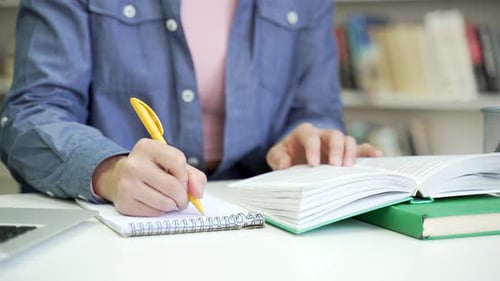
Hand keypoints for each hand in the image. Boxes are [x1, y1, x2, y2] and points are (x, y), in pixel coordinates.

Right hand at [92, 138, 206, 215]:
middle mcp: (133, 164)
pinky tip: (155, 203)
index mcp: (147, 147)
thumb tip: (197, 193)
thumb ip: (194, 176)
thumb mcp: (174, 164)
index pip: (177, 161)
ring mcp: (127, 184)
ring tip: (169, 200)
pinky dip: (161, 211)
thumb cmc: (154, 169)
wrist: (120, 177)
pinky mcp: (124, 203)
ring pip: (165, 203)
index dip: (184, 174)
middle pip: (173, 186)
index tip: (181, 177)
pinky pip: (155, 213)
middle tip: (181, 198)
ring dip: (173, 205)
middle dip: (183, 196)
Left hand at [266, 123, 381, 169]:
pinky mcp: (345, 153)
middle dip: (336, 149)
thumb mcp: (276, 156)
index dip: (313, 148)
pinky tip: (377, 155)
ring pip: (348, 140)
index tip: (313, 165)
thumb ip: (276, 158)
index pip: (311, 136)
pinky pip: (360, 149)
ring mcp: (336, 144)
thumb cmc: (285, 156)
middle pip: (334, 135)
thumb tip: (284, 164)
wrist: (293, 158)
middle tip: (335, 165)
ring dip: (350, 152)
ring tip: (348, 167)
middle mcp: (323, 135)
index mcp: (305, 133)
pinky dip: (368, 151)